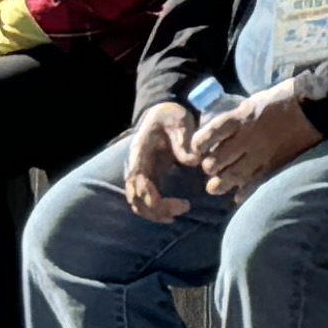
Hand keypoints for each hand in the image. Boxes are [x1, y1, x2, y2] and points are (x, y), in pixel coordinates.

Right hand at [123, 102, 203, 221]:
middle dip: (157, 210)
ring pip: (137, 203)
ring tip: (178, 213)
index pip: (139, 183)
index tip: (179, 203)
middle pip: (137, 198)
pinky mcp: (144, 178)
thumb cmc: (170, 116)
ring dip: (155, 214)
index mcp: (139, 153)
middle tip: (184, 208)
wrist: (159, 113)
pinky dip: (153, 211)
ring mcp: (137, 174)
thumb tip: (193, 160)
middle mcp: (134, 167)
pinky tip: (171, 214)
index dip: (155, 197)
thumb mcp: (179, 120)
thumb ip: (184, 138)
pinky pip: (142, 201)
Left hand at [184, 83, 322, 195]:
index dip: (199, 145)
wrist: (316, 106)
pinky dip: (242, 192)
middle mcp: (246, 138)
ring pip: (230, 176)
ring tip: (217, 184)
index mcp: (240, 118)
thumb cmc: (285, 98)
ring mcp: (260, 155)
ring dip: (220, 182)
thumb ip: (237, 118)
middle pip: (215, 160)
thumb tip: (222, 131)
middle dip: (210, 166)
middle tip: (212, 167)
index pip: (209, 135)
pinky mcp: (274, 166)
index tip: (198, 149)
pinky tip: (238, 195)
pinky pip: (252, 185)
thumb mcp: (254, 101)